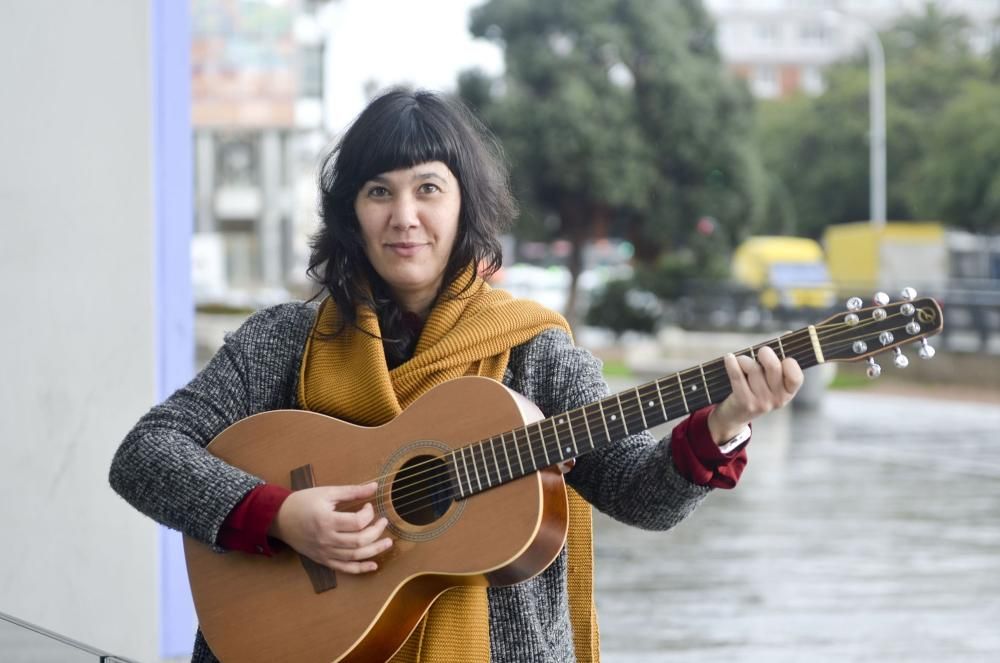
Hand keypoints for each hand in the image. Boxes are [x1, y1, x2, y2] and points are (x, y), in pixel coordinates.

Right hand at [269, 482, 391, 573]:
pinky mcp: (322, 560)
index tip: (369, 506)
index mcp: (326, 520)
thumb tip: (375, 486)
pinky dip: (360, 569)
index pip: (357, 522)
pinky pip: (343, 568)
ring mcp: (324, 552)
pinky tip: (373, 565)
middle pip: (358, 541)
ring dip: (374, 550)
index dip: (369, 514)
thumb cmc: (303, 502)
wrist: (279, 518)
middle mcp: (326, 539)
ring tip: (387, 542)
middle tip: (384, 522)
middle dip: (376, 532)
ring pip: (354, 556)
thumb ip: (352, 491)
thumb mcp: (327, 492)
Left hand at [707, 346, 803, 444]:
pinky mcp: (745, 402)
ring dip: (744, 359)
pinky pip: (737, 376)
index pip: (796, 377)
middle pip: (773, 368)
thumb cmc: (756, 388)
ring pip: (753, 369)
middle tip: (762, 351)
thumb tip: (788, 334)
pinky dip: (732, 364)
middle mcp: (778, 399)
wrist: (737, 415)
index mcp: (789, 392)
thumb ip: (779, 359)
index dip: (791, 364)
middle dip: (766, 354)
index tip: (784, 356)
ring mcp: (762, 402)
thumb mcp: (771, 379)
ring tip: (741, 359)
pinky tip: (729, 358)